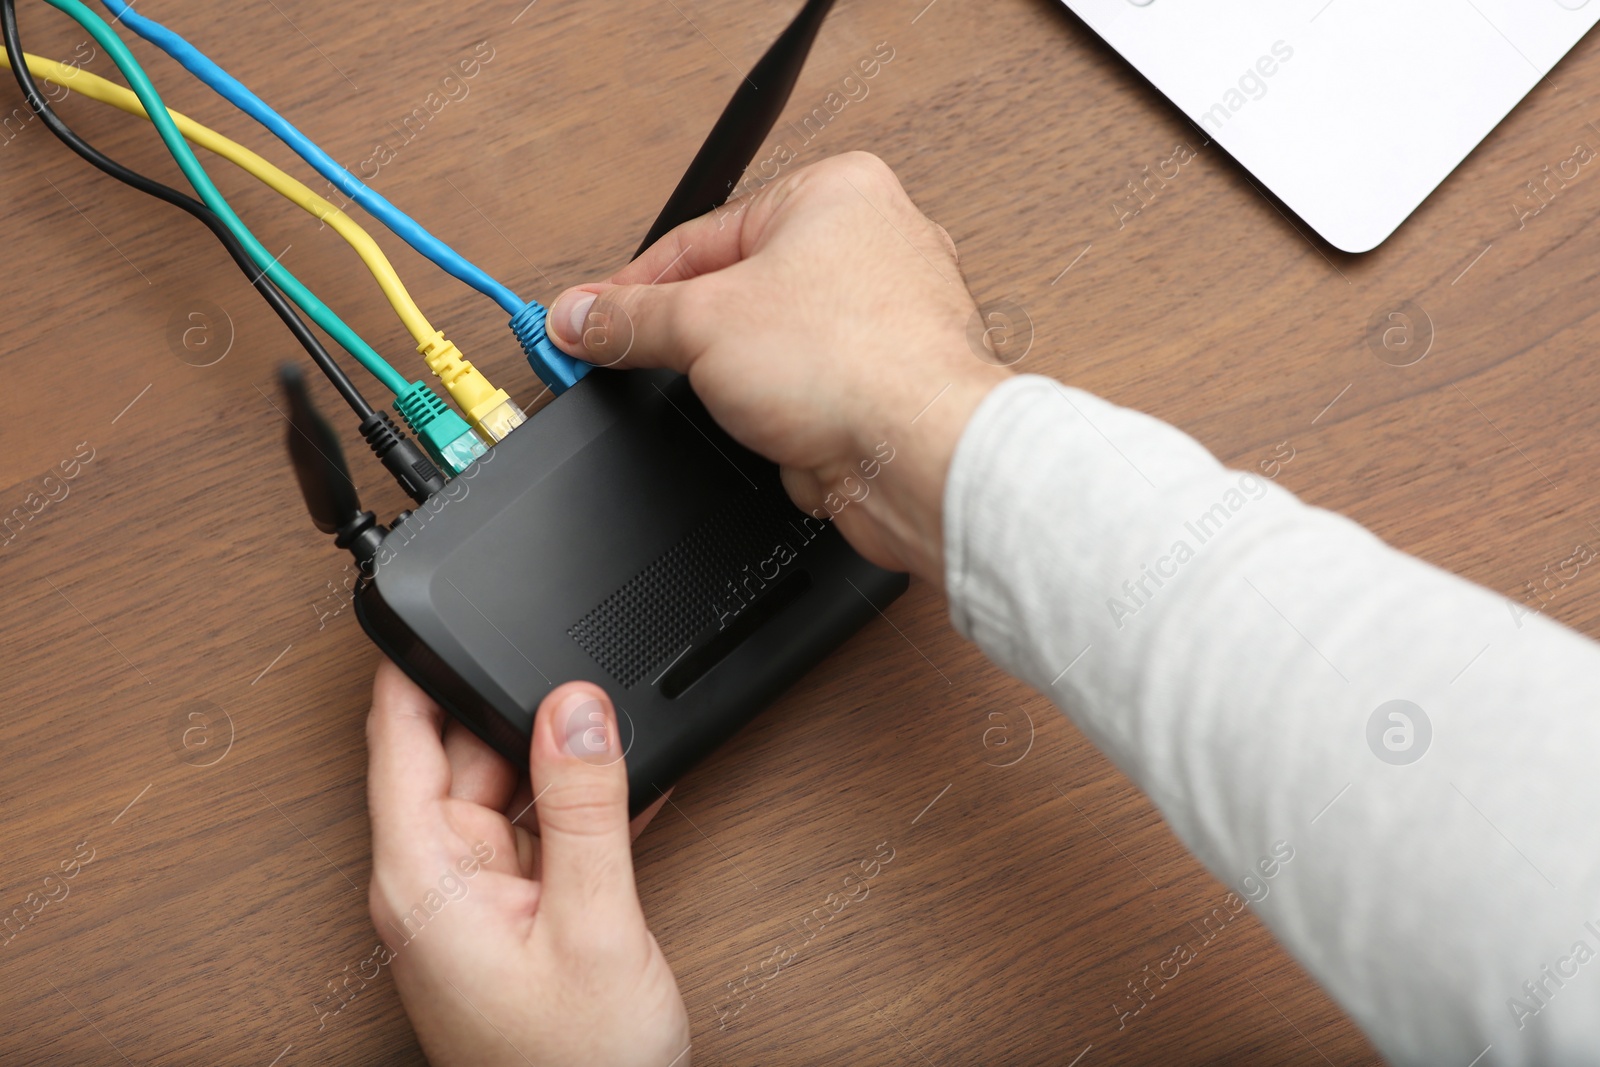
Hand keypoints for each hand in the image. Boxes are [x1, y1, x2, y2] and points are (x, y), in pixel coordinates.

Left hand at [364, 660, 689, 1066]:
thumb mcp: (593, 922)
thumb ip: (583, 807)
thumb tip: (575, 705)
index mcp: (422, 874)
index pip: (399, 734)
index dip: (417, 662)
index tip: (447, 603)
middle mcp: (435, 878)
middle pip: (464, 748)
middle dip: (523, 715)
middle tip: (591, 700)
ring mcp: (474, 894)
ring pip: (510, 785)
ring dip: (561, 766)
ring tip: (621, 759)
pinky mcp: (512, 910)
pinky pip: (540, 830)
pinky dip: (580, 810)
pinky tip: (629, 794)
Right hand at [547, 151, 1009, 583]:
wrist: (922, 457)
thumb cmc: (857, 364)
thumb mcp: (703, 325)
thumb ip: (630, 319)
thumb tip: (583, 316)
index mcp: (836, 194)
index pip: (703, 237)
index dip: (634, 284)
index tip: (588, 319)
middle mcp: (871, 247)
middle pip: (738, 292)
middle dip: (695, 341)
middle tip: (639, 360)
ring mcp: (885, 320)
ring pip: (773, 354)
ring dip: (749, 389)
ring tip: (751, 403)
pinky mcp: (886, 385)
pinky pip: (807, 400)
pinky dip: (788, 423)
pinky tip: (790, 433)